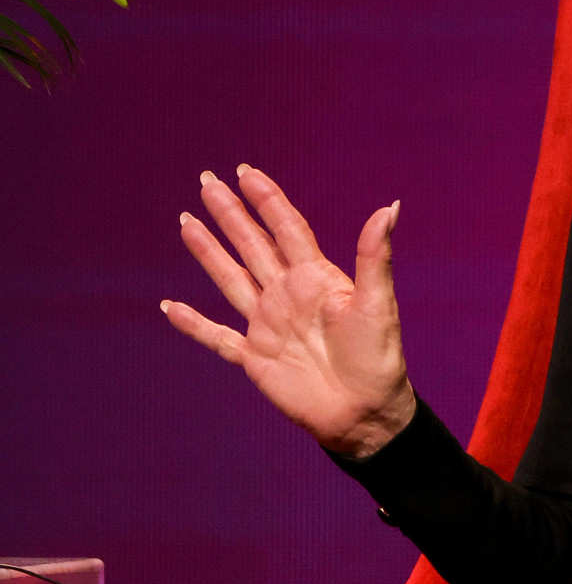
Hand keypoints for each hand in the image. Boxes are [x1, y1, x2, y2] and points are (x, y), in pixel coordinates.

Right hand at [163, 165, 415, 458]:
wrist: (365, 412)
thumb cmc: (379, 358)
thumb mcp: (377, 303)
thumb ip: (375, 256)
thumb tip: (389, 207)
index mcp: (316, 278)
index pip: (286, 229)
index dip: (267, 200)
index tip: (246, 172)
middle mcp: (288, 295)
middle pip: (252, 245)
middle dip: (230, 213)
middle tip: (206, 180)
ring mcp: (268, 325)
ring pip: (230, 279)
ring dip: (208, 252)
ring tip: (186, 222)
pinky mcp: (255, 358)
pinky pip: (216, 337)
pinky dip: (193, 323)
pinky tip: (170, 306)